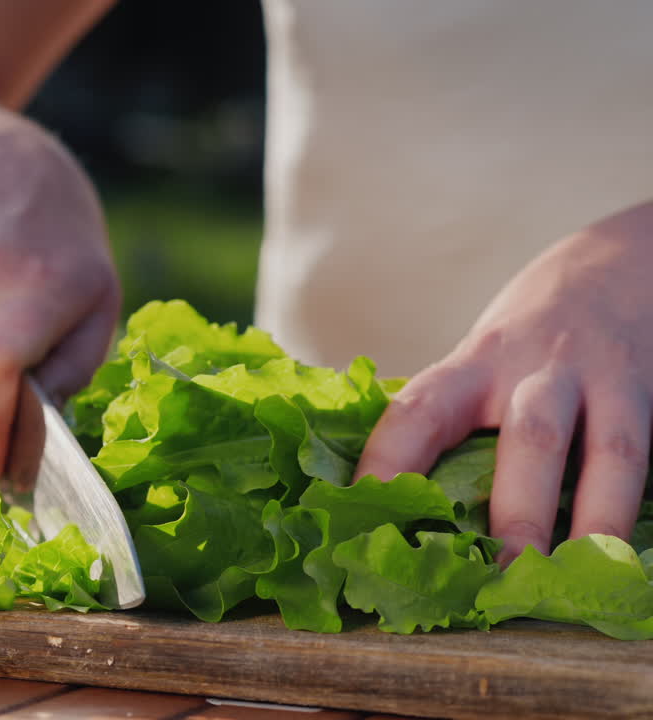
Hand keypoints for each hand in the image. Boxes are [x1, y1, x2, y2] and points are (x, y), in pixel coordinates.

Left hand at [355, 200, 652, 564]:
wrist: (622, 262)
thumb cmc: (526, 335)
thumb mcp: (476, 361)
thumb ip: (447, 420)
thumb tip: (380, 502)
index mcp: (472, 365)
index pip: (418, 410)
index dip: (387, 461)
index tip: (361, 514)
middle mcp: (537, 371)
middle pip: (528, 438)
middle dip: (514, 512)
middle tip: (494, 575)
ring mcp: (604, 384)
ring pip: (608, 453)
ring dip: (591, 520)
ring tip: (573, 577)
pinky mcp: (651, 397)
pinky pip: (647, 457)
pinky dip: (632, 511)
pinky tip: (619, 559)